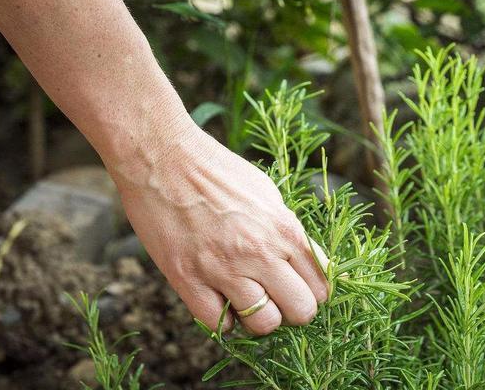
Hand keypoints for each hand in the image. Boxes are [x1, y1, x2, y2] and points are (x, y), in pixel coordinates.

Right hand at [109, 120, 328, 334]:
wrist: (163, 158)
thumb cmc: (217, 172)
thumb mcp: (268, 195)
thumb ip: (290, 233)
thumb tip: (313, 265)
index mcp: (285, 230)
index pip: (321, 286)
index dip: (313, 294)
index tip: (300, 290)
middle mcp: (260, 252)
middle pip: (301, 312)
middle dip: (293, 311)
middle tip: (278, 300)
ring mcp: (223, 269)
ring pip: (264, 324)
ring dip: (259, 318)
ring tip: (248, 301)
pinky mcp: (188, 279)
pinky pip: (219, 325)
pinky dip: (224, 320)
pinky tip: (220, 300)